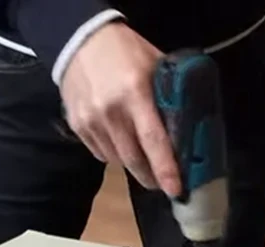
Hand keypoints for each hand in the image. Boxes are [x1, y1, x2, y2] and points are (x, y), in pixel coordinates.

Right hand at [60, 23, 181, 195]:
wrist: (79, 39)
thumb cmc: (124, 50)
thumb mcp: (154, 64)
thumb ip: (169, 93)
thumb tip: (187, 125)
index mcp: (135, 93)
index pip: (153, 140)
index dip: (166, 169)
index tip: (176, 190)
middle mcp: (111, 111)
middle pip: (134, 159)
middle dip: (151, 177)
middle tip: (164, 184)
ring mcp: (90, 121)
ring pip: (117, 160)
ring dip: (134, 165)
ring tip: (144, 161)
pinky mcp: (77, 126)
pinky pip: (100, 153)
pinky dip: (114, 154)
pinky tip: (121, 142)